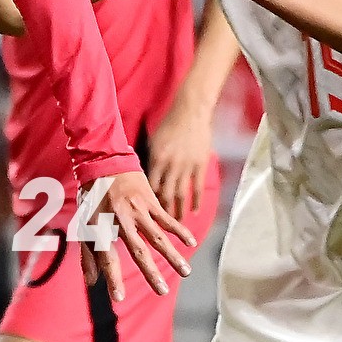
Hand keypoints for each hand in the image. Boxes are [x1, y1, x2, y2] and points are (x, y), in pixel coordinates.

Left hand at [79, 170, 193, 300]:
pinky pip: (167, 218)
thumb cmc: (93, 198)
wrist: (104, 162)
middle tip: (162, 291)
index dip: (112, 278)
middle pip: (137, 250)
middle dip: (150, 272)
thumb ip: (88, 255)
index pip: (106, 258)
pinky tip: (191, 243)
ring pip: (156, 236)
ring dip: (171, 255)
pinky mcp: (149, 200)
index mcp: (100, 226)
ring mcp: (136, 209)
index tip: (119, 298)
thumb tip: (91, 282)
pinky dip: (179, 231)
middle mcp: (119, 219)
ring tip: (185, 272)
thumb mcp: (84, 224)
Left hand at [147, 96, 216, 222]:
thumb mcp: (153, 142)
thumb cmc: (169, 125)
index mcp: (156, 160)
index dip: (146, 203)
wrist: (191, 113)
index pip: (149, 187)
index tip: (143, 214)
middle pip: (164, 195)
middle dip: (162, 214)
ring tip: (177, 226)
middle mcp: (171, 166)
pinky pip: (197, 187)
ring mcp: (186, 167)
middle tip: (160, 228)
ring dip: (178, 212)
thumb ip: (150, 160)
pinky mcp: (200, 165)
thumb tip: (141, 177)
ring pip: (181, 195)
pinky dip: (196, 201)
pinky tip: (194, 212)